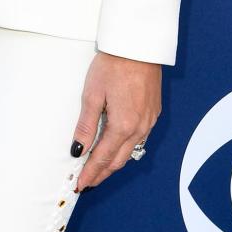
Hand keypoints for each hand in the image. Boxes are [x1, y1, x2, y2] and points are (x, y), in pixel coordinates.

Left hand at [71, 51, 160, 191]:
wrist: (139, 47)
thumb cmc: (113, 66)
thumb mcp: (92, 94)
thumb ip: (85, 125)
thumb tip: (77, 150)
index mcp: (123, 125)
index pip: (103, 158)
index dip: (91, 173)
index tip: (81, 184)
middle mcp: (140, 128)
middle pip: (118, 160)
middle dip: (102, 173)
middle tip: (88, 182)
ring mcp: (149, 121)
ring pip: (130, 151)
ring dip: (114, 162)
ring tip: (99, 169)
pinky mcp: (153, 113)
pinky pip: (139, 139)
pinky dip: (125, 148)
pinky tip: (117, 148)